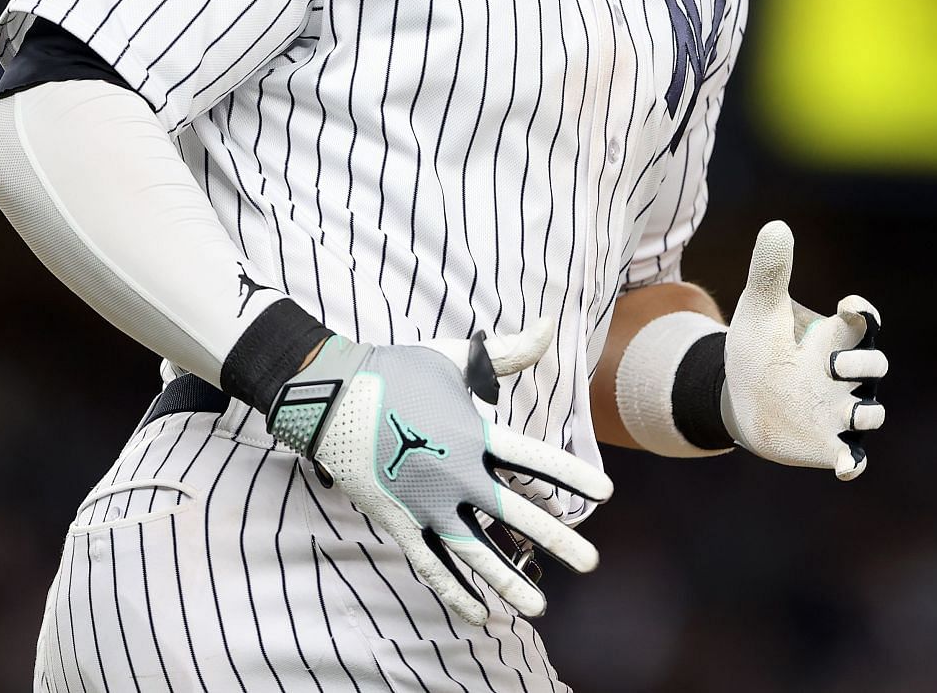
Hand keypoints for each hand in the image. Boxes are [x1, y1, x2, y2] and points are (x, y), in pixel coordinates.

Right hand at [267, 321, 612, 624]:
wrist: (330, 395)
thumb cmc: (396, 371)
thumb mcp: (454, 358)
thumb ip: (506, 352)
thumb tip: (550, 323)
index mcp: (472, 434)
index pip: (534, 460)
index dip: (572, 477)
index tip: (606, 495)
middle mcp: (455, 474)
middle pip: (514, 515)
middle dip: (556, 540)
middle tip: (590, 563)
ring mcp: (425, 503)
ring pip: (475, 552)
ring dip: (508, 580)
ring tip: (540, 607)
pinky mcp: (399, 522)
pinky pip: (431, 565)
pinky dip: (454, 591)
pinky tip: (480, 613)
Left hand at [722, 220, 886, 478]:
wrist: (738, 397)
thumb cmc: (756, 349)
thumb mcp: (758, 309)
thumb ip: (769, 271)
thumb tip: (776, 226)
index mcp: (833, 337)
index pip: (864, 322)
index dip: (865, 313)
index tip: (848, 305)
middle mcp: (844, 375)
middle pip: (876, 364)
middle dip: (862, 362)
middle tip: (830, 362)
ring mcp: (838, 411)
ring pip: (872, 412)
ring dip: (864, 412)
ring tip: (844, 411)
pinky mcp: (827, 444)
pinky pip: (854, 457)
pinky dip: (855, 463)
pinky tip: (846, 467)